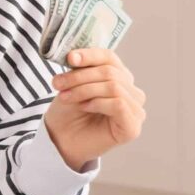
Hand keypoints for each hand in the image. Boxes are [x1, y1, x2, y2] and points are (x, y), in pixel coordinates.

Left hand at [43, 48, 146, 170]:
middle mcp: (131, 92)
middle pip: (110, 72)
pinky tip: (85, 107)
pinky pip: (119, 104)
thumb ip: (80, 68)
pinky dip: (98, 103)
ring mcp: (135, 110)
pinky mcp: (133, 127)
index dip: (89, 55)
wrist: (62, 140)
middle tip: (58, 84)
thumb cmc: (69, 112)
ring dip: (84, 90)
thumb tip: (74, 55)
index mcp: (119, 77)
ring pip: (114, 87)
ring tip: (65, 97)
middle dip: (80, 76)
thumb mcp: (72, 84)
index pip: (109, 58)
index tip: (69, 58)